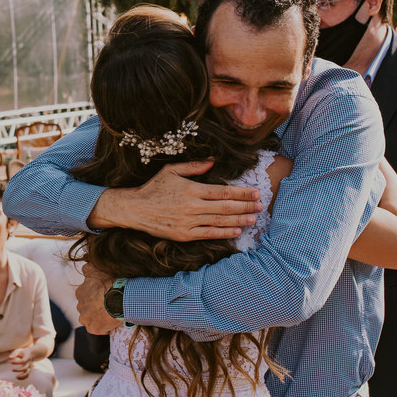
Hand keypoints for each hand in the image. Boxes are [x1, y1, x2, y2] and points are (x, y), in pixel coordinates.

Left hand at [8, 345, 34, 378]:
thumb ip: (14, 354)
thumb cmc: (23, 352)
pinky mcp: (28, 370)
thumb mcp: (19, 351)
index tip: (11, 362)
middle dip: (19, 370)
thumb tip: (9, 358)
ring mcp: (29, 367)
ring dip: (22, 376)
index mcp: (27, 357)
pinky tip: (17, 378)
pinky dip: (23, 378)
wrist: (31, 354)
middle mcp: (29, 363)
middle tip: (12, 370)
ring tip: (16, 377)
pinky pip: (27, 375)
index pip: (23, 361)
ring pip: (27, 373)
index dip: (17, 362)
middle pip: (25, 368)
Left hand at [76, 263, 120, 334]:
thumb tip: (85, 265)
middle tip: (109, 305)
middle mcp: (80, 305)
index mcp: (80, 292)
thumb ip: (89, 267)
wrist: (120, 298)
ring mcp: (85, 318)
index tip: (105, 295)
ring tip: (111, 314)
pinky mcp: (93, 328)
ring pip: (90, 319)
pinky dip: (103, 328)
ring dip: (98, 318)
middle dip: (95, 307)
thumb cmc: (111, 281)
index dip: (95, 295)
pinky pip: (97, 329)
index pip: (85, 295)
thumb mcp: (97, 268)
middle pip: (87, 308)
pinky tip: (112, 323)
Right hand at [90, 160, 261, 241]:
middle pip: (226, 207)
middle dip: (246, 206)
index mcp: (192, 189)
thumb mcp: (171, 170)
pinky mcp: (184, 235)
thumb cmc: (154, 187)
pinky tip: (236, 231)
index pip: (223, 191)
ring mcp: (189, 222)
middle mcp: (192, 206)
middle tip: (260, 205)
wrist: (135, 209)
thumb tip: (212, 161)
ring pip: (220, 221)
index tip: (254, 193)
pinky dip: (224, 233)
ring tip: (254, 218)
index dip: (242, 193)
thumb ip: (193, 166)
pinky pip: (209, 234)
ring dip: (239, 220)